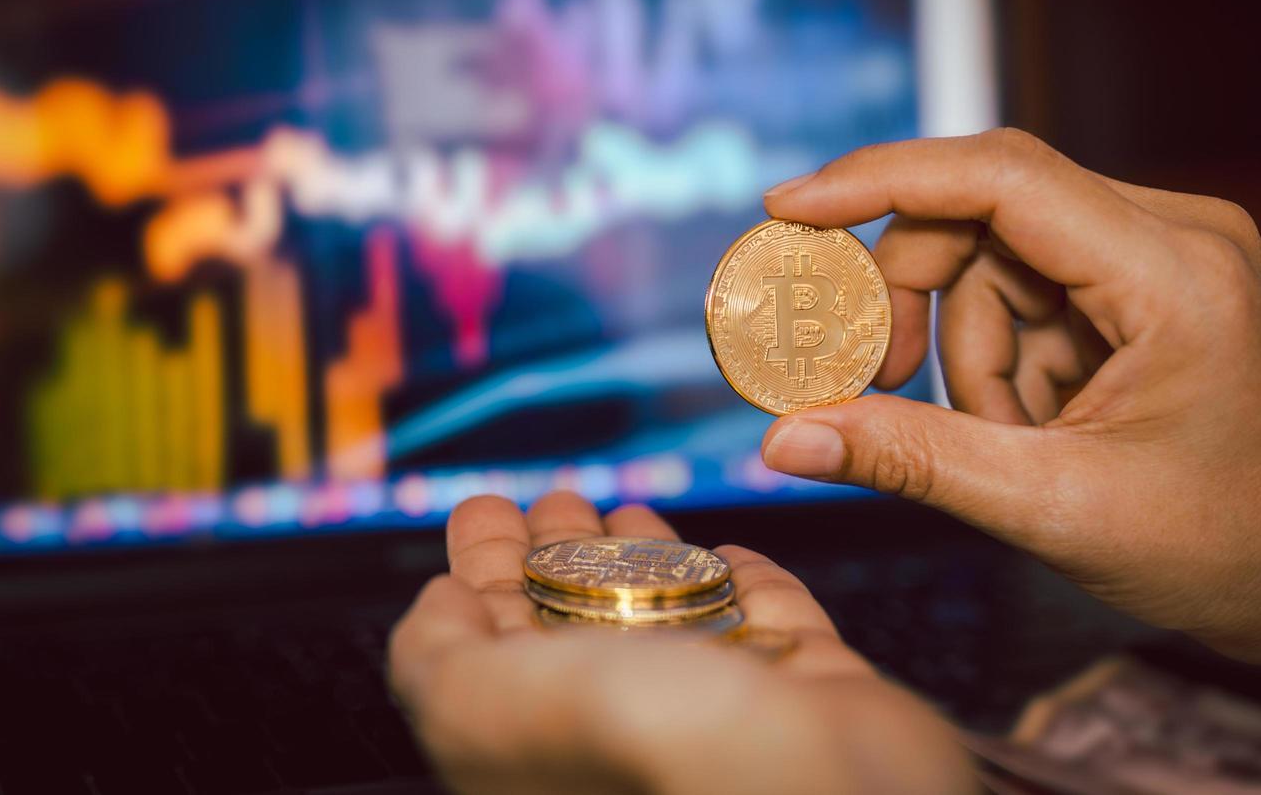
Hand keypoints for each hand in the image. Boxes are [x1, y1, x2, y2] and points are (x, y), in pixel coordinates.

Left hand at [388, 492, 975, 794]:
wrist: (823, 783)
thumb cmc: (647, 748)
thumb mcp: (484, 704)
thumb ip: (438, 657)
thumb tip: (437, 605)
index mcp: (542, 744)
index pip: (499, 647)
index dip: (484, 572)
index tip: (487, 506)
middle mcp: (629, 732)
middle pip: (584, 625)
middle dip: (563, 552)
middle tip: (557, 494)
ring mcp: (725, 714)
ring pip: (674, 621)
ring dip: (644, 560)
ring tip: (627, 510)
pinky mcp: (808, 690)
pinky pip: (770, 622)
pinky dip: (746, 582)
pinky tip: (727, 551)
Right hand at [760, 129, 1260, 700]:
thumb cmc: (1225, 547)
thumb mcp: (1053, 508)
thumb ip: (911, 459)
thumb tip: (785, 439)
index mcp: (1170, 271)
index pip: (1000, 175)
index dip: (880, 180)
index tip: (787, 208)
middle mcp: (1172, 233)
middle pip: (980, 217)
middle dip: (916, 304)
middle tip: (876, 386)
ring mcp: (1160, 252)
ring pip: (992, 262)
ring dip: (966, 355)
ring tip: (1009, 444)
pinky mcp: (1142, 281)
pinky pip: (1025, 291)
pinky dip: (1000, 361)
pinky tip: (1033, 428)